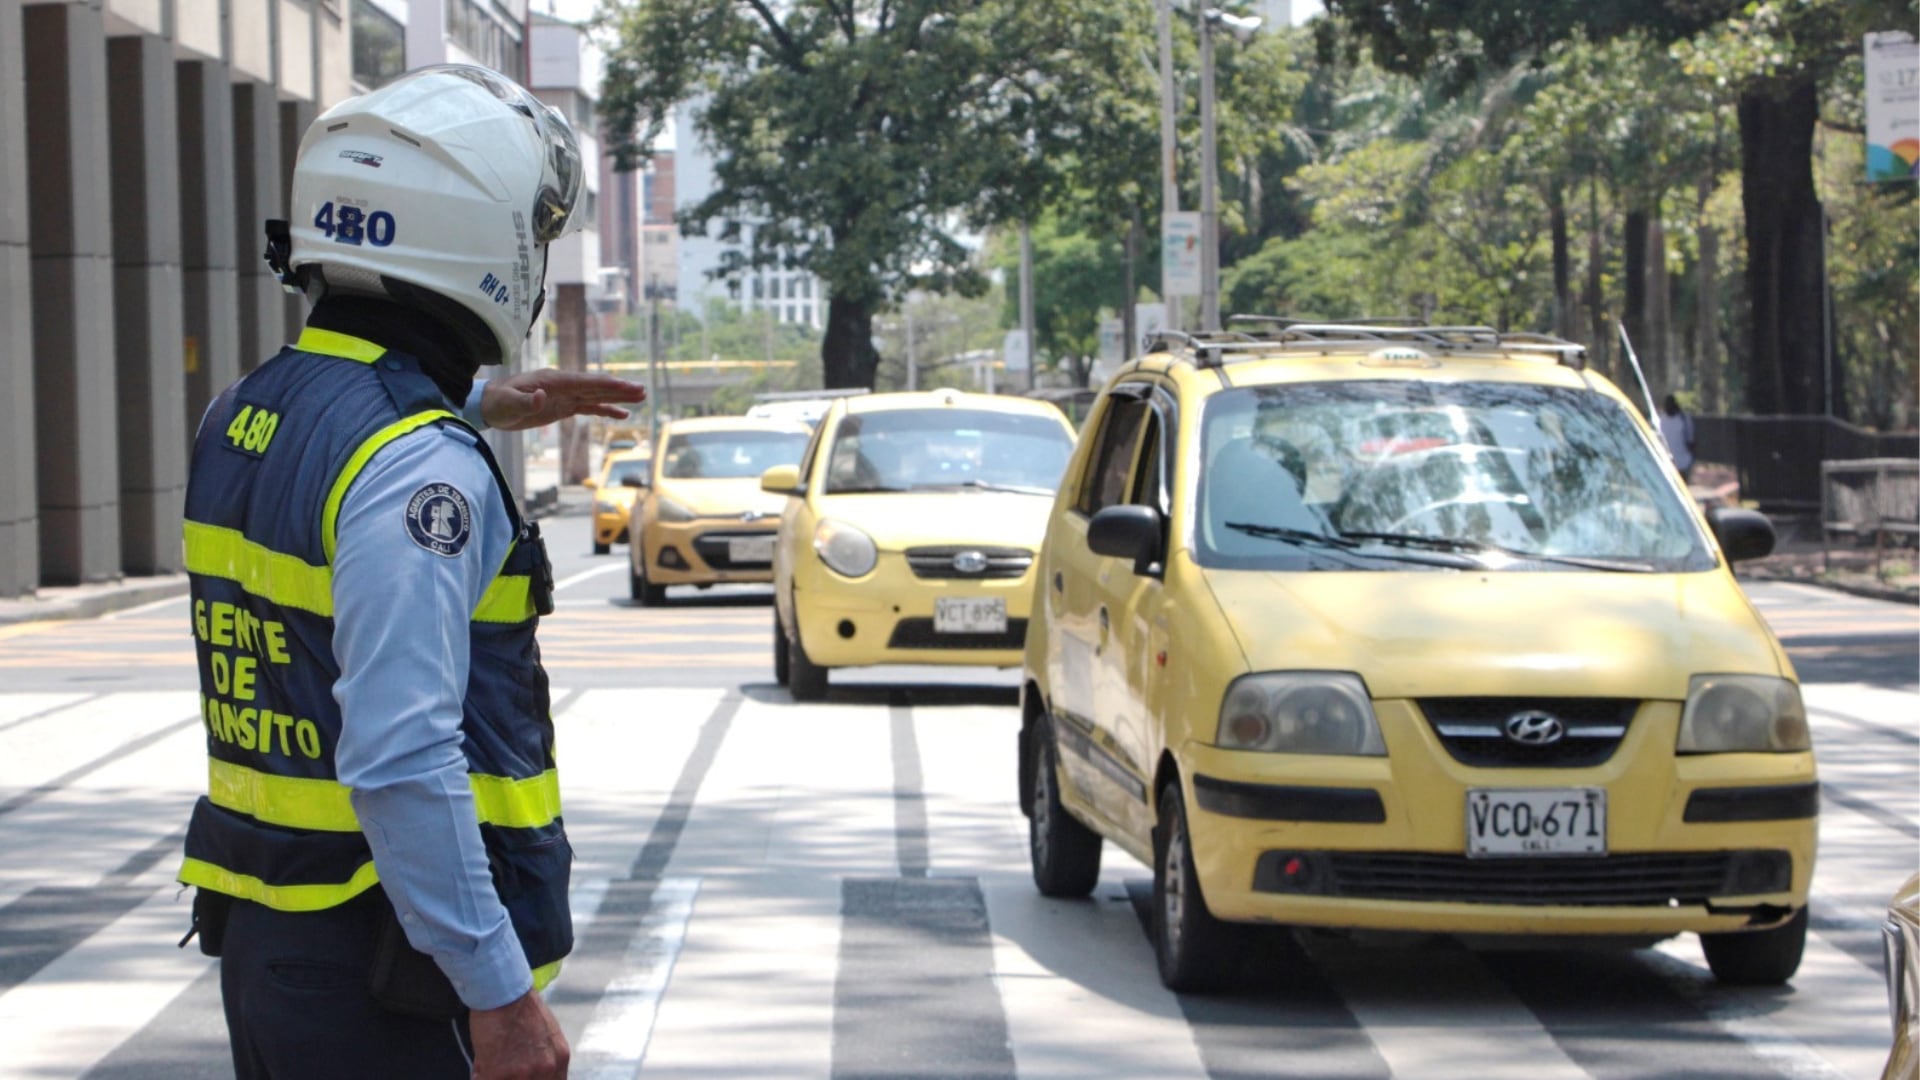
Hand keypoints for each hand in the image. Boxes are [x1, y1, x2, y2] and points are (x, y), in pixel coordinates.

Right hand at [470, 990, 568, 1078]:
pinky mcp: (498, 1073)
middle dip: (516, 1078)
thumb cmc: (521, 1005)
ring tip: (492, 1065)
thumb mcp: (547, 1031)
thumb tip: (536, 1070)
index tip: (527, 1076)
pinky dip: (480, 1076)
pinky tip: (480, 1067)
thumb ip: (546, 1054)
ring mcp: (522, 1073)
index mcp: (559, 1057)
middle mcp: (545, 1068)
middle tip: (508, 1071)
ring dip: (498, 1076)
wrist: (502, 992)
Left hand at [482, 369, 645, 431]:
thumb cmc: (497, 402)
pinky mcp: (563, 406)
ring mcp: (565, 395)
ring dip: (617, 397)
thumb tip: (542, 397)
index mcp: (553, 381)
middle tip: (642, 390)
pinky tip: (621, 414)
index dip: (606, 384)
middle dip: (619, 389)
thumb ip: (525, 401)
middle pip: (596, 386)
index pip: (585, 382)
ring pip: (596, 395)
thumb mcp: (507, 404)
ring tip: (640, 398)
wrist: (489, 405)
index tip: (625, 386)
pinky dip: (605, 409)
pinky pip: (589, 407)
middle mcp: (563, 385)